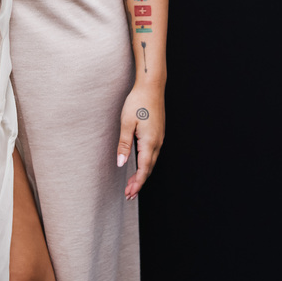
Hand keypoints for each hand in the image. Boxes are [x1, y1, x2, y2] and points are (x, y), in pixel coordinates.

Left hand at [117, 84, 164, 199]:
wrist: (151, 86)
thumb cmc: (138, 102)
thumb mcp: (126, 123)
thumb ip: (124, 144)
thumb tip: (122, 163)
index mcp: (150, 142)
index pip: (144, 169)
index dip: (137, 183)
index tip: (129, 194)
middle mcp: (157, 142)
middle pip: (149, 168)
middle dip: (139, 182)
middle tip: (129, 194)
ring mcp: (159, 137)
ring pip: (151, 161)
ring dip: (143, 173)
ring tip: (132, 182)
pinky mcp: (158, 132)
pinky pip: (153, 152)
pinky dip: (146, 162)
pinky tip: (140, 163)